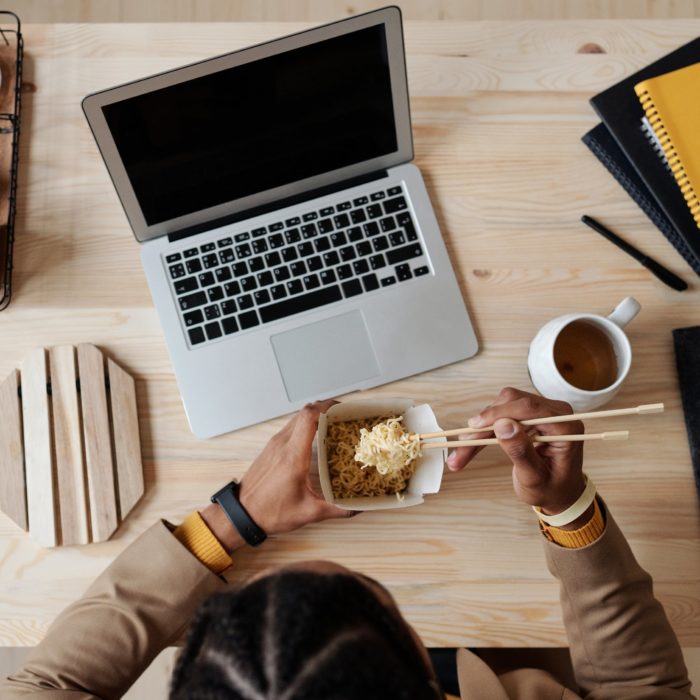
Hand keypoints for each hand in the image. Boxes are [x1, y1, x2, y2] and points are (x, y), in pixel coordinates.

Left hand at [202, 400, 352, 551]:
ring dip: (314, 416)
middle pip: (304, 412)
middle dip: (324, 409)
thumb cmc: (271, 512)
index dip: (326, 407)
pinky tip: (314, 438)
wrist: (241, 514)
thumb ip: (336, 510)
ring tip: (332, 425)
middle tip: (342, 416)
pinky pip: (290, 428)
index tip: (342, 409)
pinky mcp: (270, 448)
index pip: (309, 417)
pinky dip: (304, 425)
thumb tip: (358, 508)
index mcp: (293, 455)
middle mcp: (282, 444)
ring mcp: (274, 444)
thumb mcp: (308, 513)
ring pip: (296, 419)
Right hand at [447, 388, 588, 523]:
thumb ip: (521, 451)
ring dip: (480, 429)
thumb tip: (502, 425)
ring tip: (462, 453)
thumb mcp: (535, 478)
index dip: (499, 413)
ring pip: (501, 407)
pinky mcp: (528, 416)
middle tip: (463, 445)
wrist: (558, 494)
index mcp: (566, 426)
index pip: (529, 407)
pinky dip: (483, 431)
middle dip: (484, 424)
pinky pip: (500, 415)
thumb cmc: (551, 489)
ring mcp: (541, 412)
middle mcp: (555, 412)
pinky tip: (468, 446)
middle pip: (511, 403)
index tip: (474, 426)